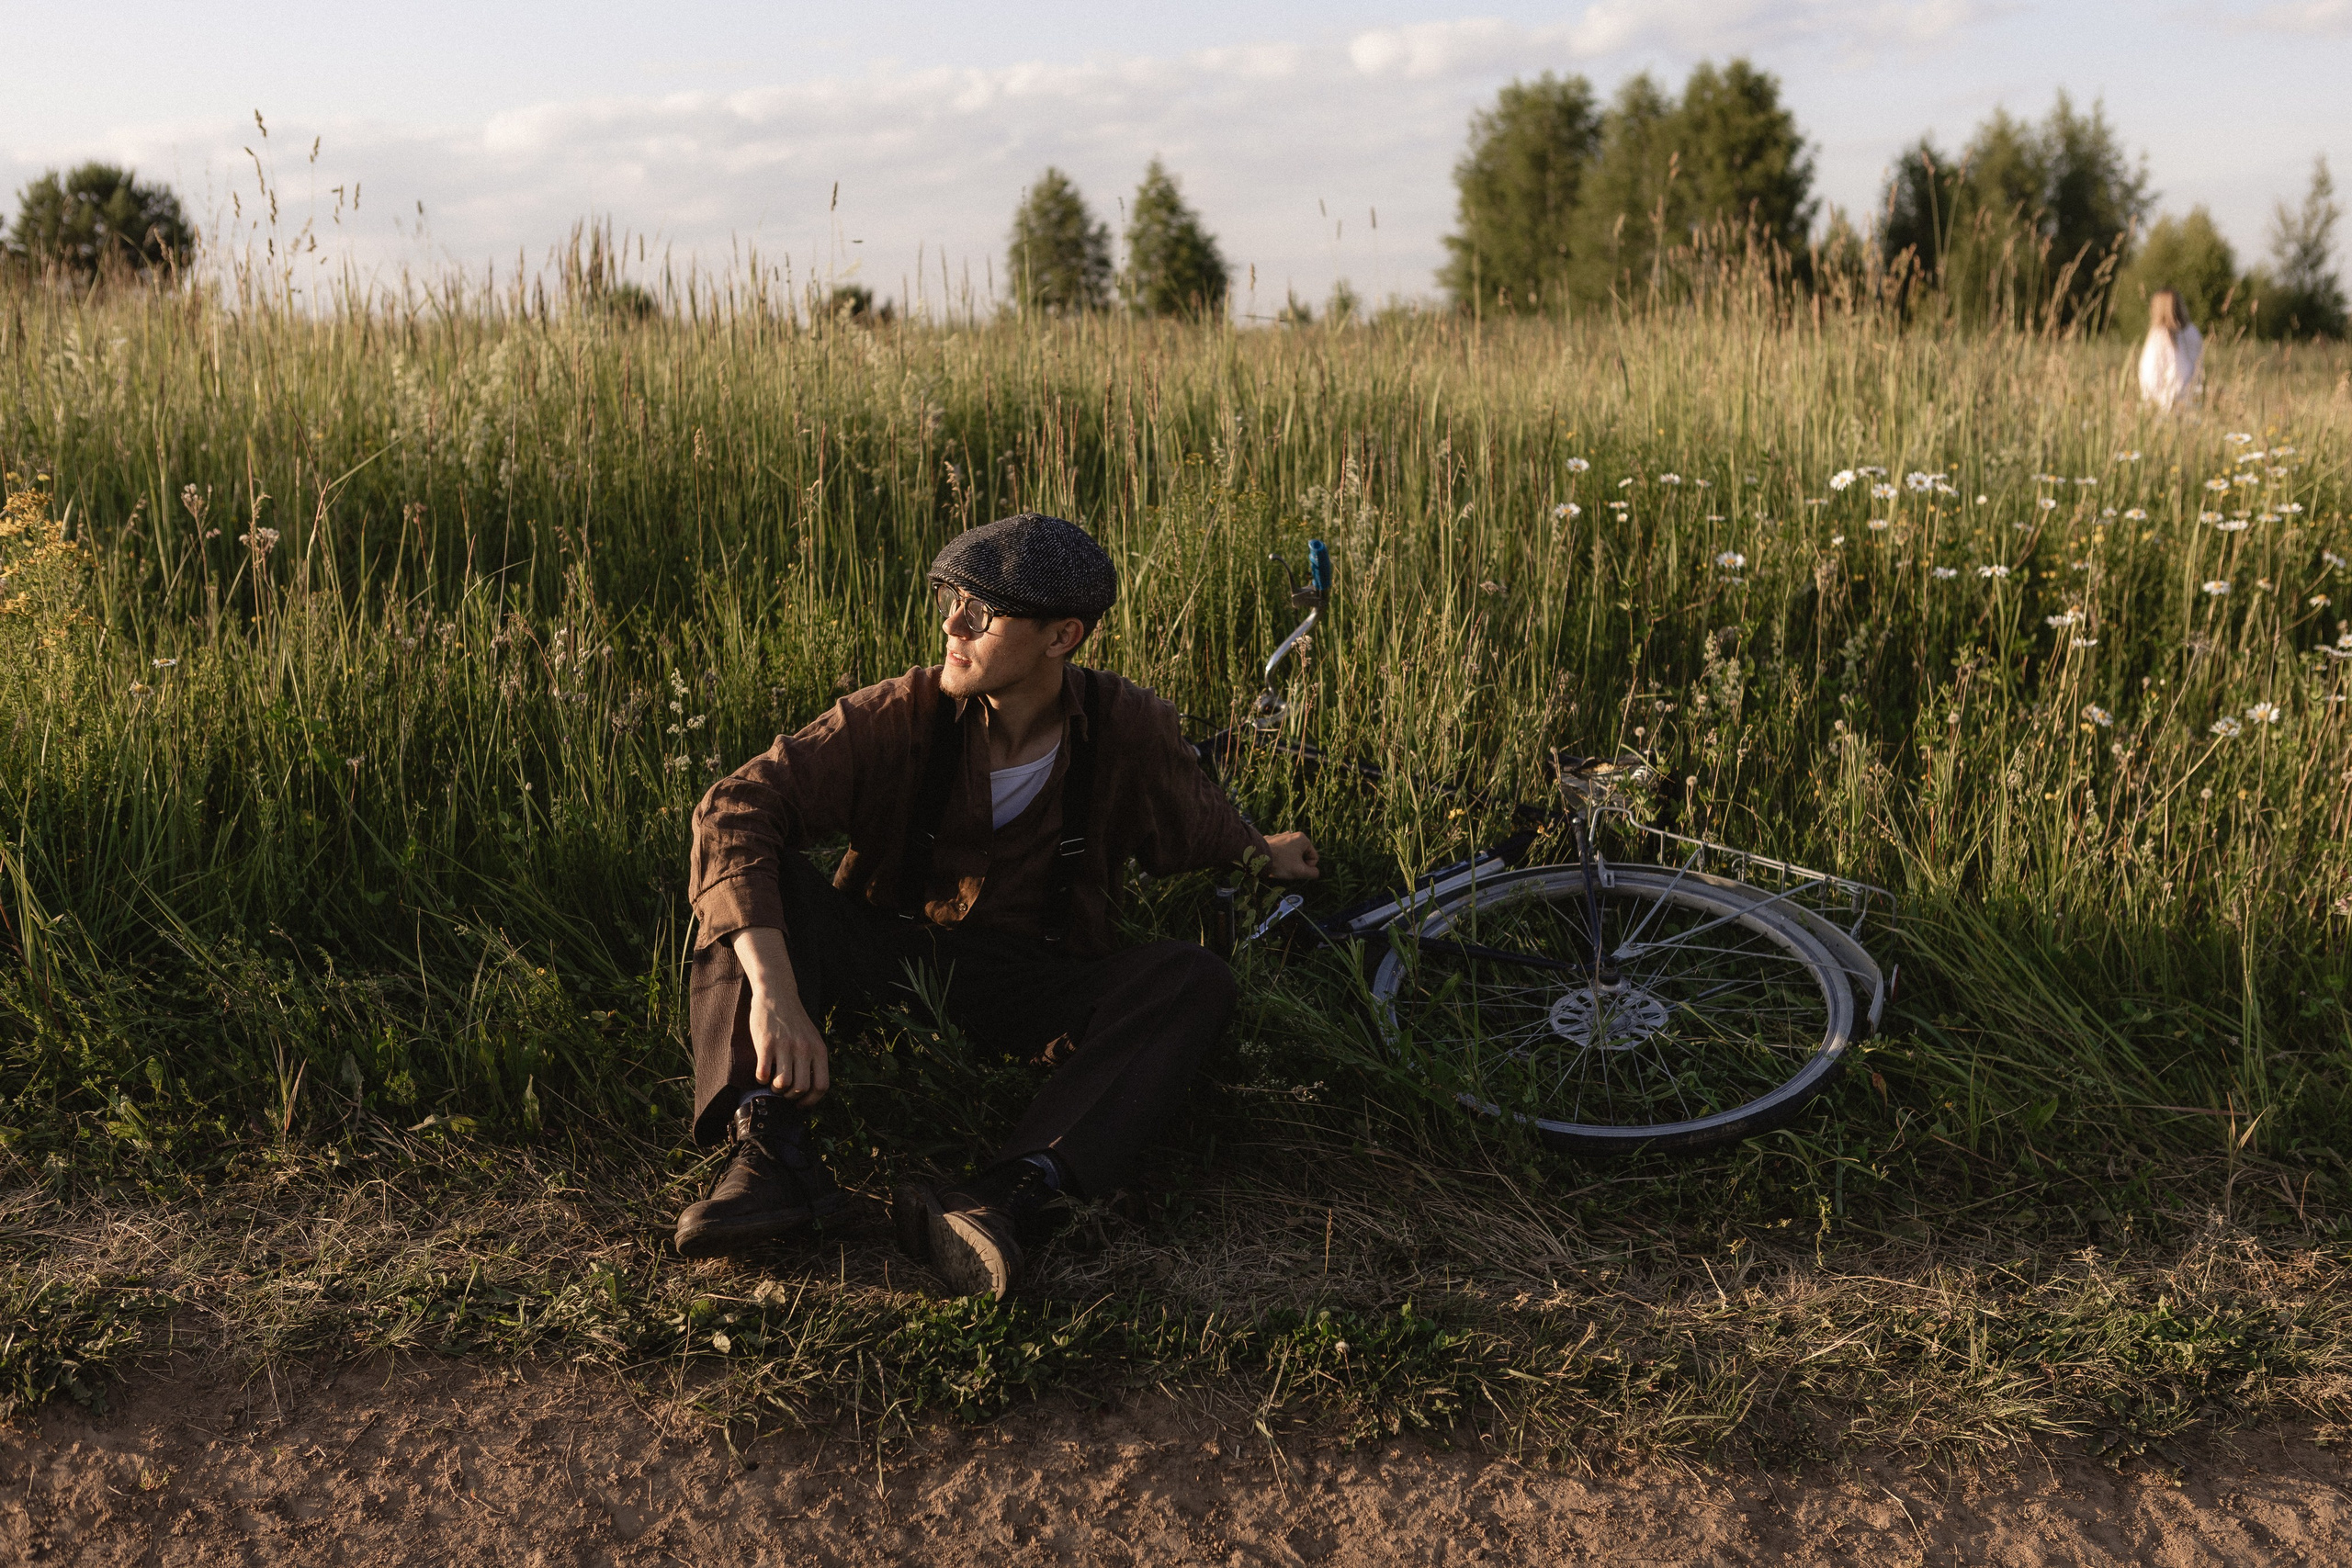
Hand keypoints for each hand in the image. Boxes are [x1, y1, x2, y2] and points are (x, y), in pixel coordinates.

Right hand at [730, 927, 830, 1104]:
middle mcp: (804, 1049)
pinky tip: (761, 1071)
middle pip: (801, 1088)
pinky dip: (761, 1079)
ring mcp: (785, 1046)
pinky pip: (764, 1074)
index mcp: (819, 1050)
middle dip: (790, 1097)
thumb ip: (813, 1059)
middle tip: (783, 1091)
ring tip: (772, 1081)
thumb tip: (808, 1090)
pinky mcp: (766, 1044)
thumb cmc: (794, 1021)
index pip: (821, 1086)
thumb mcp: (812, 1038)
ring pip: (783, 1084)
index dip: (810, 1101)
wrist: (777, 995)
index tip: (800, 1104)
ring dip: (775, 1089)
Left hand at [1263, 830, 1319, 880]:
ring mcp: (1281, 837)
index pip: (1314, 858)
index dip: (1307, 868)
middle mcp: (1292, 834)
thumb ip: (1313, 873)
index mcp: (1303, 839)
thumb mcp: (1300, 871)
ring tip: (1279, 866)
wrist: (1256, 856)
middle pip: (1302, 856)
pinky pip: (1280, 852)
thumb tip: (1315, 872)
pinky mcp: (1271, 840)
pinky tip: (1273, 861)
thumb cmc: (1280, 863)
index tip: (1296, 869)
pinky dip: (1279, 858)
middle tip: (1287, 869)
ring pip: (1291, 855)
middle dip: (1297, 864)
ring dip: (1288, 862)